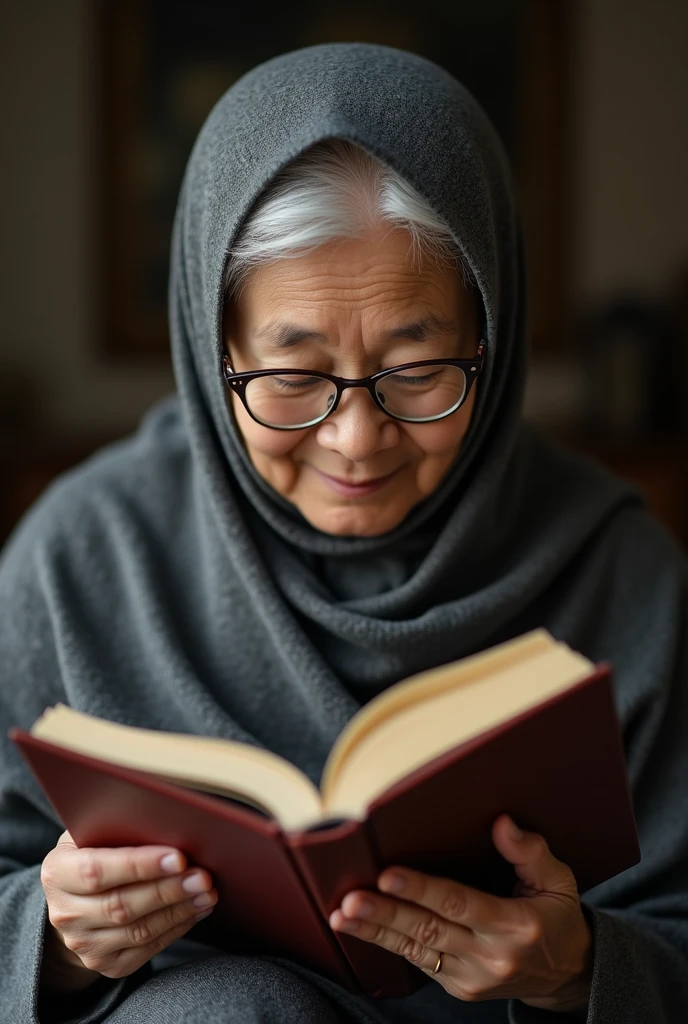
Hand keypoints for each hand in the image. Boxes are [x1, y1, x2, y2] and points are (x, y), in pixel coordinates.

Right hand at [40, 831, 217, 989]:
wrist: (77, 898)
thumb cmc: (95, 849)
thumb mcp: (93, 830)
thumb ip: (117, 826)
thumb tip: (166, 820)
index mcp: (57, 872)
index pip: (96, 871)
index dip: (138, 865)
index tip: (178, 857)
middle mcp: (65, 913)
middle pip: (121, 905)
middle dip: (168, 890)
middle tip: (203, 876)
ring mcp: (84, 944)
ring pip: (138, 931)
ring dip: (179, 910)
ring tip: (207, 892)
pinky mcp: (106, 964)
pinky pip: (147, 949)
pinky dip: (177, 928)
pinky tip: (196, 910)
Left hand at [330, 815, 592, 1011]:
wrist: (568, 975)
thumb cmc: (559, 918)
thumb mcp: (558, 882)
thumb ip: (531, 852)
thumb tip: (502, 823)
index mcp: (515, 925)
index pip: (460, 904)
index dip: (422, 890)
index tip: (389, 875)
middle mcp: (491, 956)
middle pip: (429, 930)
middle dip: (386, 914)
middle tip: (350, 900)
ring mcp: (473, 977)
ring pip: (416, 950)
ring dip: (376, 932)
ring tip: (342, 916)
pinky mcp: (460, 988)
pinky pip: (420, 963)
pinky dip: (389, 945)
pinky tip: (362, 930)